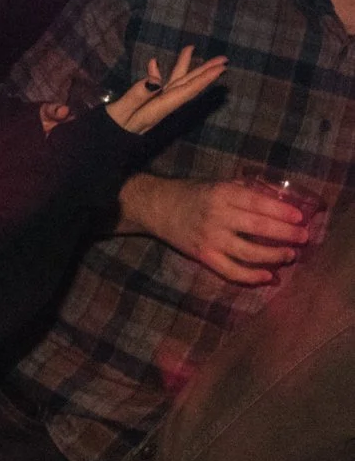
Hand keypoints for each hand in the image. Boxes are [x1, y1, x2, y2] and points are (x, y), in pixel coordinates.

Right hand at [104, 48, 226, 133]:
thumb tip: (156, 78)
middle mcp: (159, 107)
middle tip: (223, 59)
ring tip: (191, 49)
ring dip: (184, 68)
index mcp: (157, 109)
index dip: (203, 79)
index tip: (219, 68)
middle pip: (186, 87)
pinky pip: (155, 87)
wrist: (100, 146)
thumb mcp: (120, 113)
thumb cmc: (108, 132)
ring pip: (173, 84)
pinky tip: (155, 64)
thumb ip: (137, 95)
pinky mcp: (142, 106)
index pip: (185, 92)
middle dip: (204, 72)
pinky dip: (157, 74)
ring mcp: (151, 106)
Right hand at [119, 174, 314, 284]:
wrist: (156, 207)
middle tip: (304, 238)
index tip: (301, 218)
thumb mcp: (218, 183)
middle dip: (286, 234)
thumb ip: (246, 190)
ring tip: (290, 255)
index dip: (282, 212)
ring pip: (250, 253)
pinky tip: (268, 276)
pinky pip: (232, 271)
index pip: (258, 203)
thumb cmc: (192, 193)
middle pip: (259, 228)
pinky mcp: (204, 256)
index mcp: (222, 193)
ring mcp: (210, 238)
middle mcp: (217, 216)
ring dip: (275, 256)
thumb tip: (281, 197)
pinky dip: (252, 276)